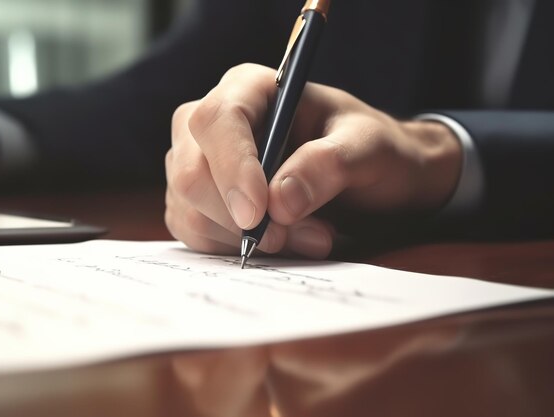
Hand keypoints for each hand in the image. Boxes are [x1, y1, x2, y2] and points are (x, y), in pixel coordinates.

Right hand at [165, 63, 460, 257]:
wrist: (367, 177)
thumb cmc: (366, 149)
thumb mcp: (367, 147)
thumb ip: (328, 165)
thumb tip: (279, 203)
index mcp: (250, 89)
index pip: (218, 120)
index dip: (232, 167)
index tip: (259, 213)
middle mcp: (215, 124)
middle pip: (191, 173)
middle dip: (242, 218)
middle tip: (306, 236)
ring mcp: (201, 164)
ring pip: (190, 211)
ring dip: (247, 239)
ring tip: (309, 237)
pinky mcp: (200, 202)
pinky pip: (195, 234)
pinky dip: (236, 249)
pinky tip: (280, 242)